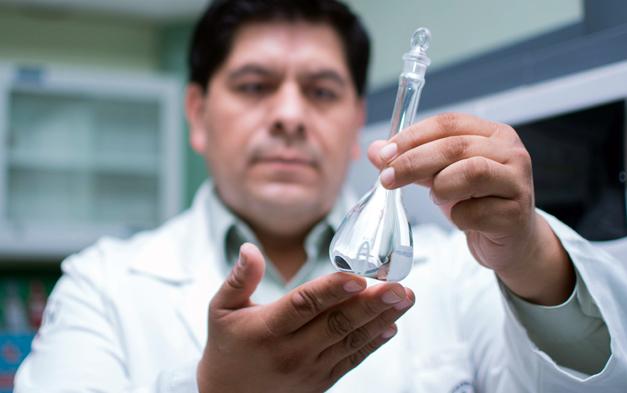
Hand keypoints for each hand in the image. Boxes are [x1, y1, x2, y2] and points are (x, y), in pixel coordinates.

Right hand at [197, 243, 414, 392]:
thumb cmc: (226, 346)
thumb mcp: (220, 309)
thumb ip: (239, 278)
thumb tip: (249, 247)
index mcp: (267, 329)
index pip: (304, 305)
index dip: (331, 290)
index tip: (356, 277)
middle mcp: (291, 351)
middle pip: (336, 324)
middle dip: (371, 304)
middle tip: (398, 287)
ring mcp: (309, 368)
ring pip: (351, 341)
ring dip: (381, 319)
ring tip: (405, 300)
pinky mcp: (321, 380)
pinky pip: (352, 360)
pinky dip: (373, 343)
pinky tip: (391, 326)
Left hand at [367, 113, 574, 304]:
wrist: (511, 239)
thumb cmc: (477, 201)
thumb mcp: (440, 176)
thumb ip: (411, 160)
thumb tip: (375, 151)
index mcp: (493, 134)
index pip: (448, 123)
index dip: (413, 136)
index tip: (385, 154)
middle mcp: (511, 153)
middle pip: (456, 146)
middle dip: (414, 161)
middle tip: (388, 178)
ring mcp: (517, 183)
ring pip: (472, 172)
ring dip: (441, 186)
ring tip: (436, 196)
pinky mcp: (516, 215)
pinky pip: (476, 212)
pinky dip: (458, 216)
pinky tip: (460, 218)